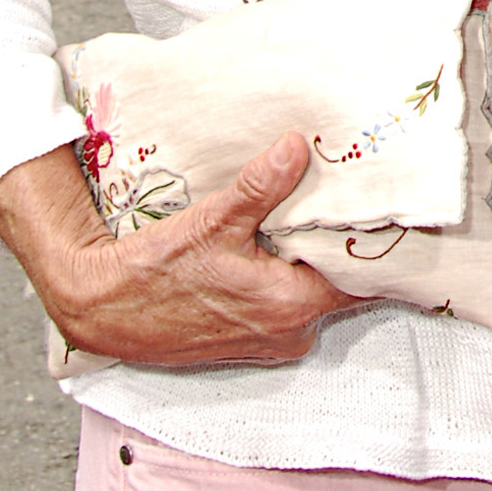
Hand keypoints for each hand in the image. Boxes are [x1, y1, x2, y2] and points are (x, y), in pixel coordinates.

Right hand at [0, 135, 359, 367]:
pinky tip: (281, 250)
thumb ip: (260, 187)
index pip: (363, 277)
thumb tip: (297, 148)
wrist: (101, 310)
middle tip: (356, 205)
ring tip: (319, 221)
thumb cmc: (154, 273)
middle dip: (347, 250)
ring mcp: (271, 342)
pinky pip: (290, 309)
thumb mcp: (210, 222)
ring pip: (315, 297)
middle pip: (343, 287)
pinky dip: (291, 282)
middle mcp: (290, 333)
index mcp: (291, 305)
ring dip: (316, 266)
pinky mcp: (251, 343)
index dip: (378, 244)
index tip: (390, 211)